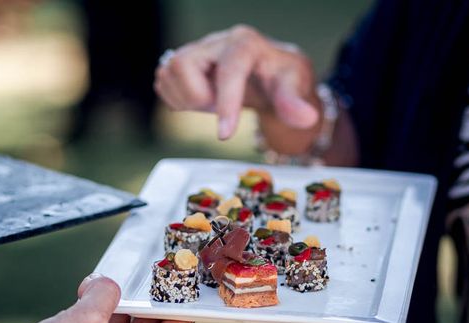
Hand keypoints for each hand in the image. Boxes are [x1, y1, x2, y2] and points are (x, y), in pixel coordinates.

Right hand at [154, 24, 319, 139]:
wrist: (269, 76)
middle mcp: (216, 42)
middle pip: (183, 64)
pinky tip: (200, 102)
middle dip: (197, 96)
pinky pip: (163, 82)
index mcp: (246, 44)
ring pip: (168, 73)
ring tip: (212, 103)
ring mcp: (196, 51)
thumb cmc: (282, 78)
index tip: (225, 135)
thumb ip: (296, 102)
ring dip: (186, 99)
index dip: (225, 103)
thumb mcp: (296, 87)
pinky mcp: (183, 64)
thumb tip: (305, 118)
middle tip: (217, 107)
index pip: (229, 69)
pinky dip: (177, 100)